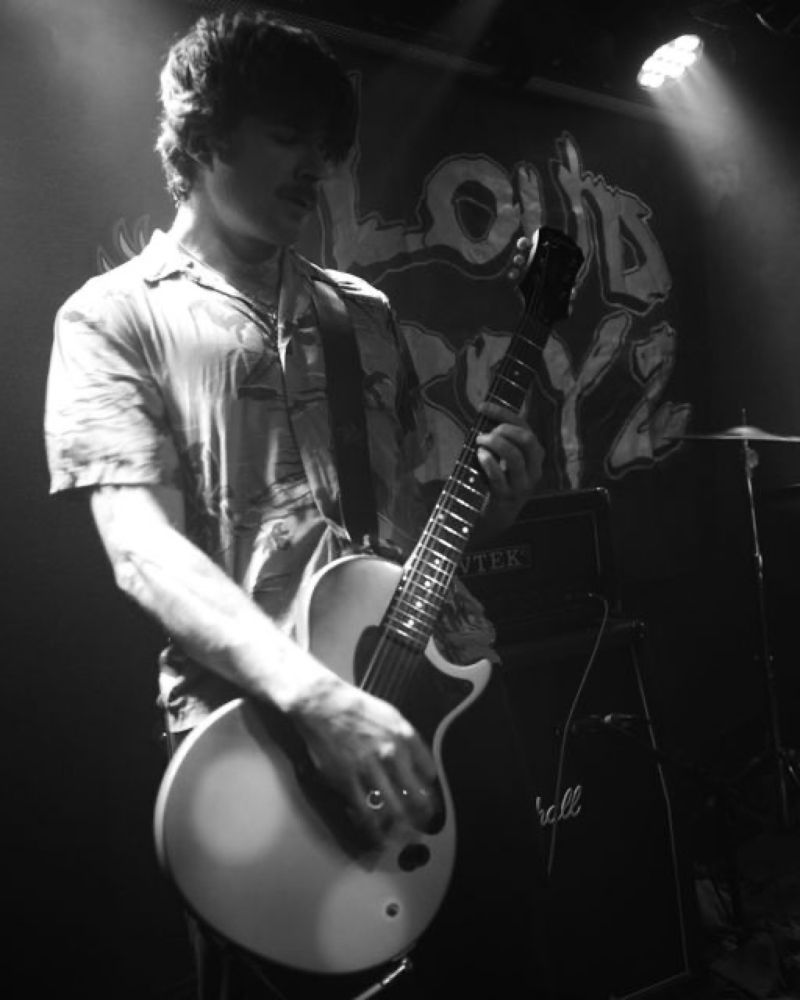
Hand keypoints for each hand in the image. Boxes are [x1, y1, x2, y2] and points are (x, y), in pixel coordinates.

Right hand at [288, 674, 437, 845]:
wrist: (322, 703)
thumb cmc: (356, 708)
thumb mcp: (391, 716)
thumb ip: (406, 741)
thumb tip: (418, 766)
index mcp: (405, 736)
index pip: (429, 774)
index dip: (430, 790)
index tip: (427, 799)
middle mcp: (391, 753)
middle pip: (417, 798)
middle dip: (421, 817)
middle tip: (421, 826)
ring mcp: (369, 768)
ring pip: (394, 810)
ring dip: (399, 828)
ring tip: (400, 835)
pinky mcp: (346, 780)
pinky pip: (365, 813)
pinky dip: (373, 830)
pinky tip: (377, 836)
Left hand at [475, 401, 543, 534]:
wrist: (498, 515)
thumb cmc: (497, 479)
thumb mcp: (504, 458)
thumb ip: (501, 439)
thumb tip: (484, 413)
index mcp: (535, 455)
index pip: (524, 426)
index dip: (503, 413)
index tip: (483, 406)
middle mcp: (534, 468)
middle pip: (527, 439)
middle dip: (504, 429)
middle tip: (485, 432)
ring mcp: (523, 484)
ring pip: (515, 457)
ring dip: (495, 444)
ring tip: (480, 441)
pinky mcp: (508, 497)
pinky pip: (500, 477)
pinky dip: (489, 463)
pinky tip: (480, 455)